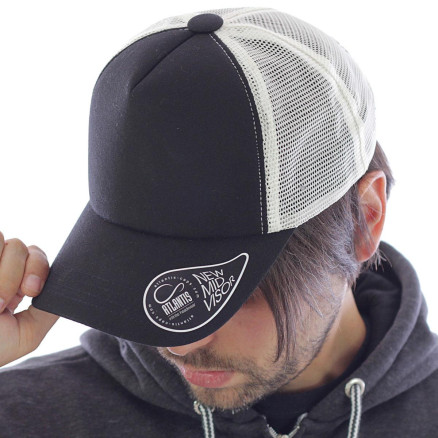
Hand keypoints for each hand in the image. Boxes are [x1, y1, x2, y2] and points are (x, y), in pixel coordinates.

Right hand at [0, 231, 58, 366]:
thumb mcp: (27, 333)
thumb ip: (48, 309)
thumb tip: (65, 289)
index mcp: (14, 281)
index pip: (35, 255)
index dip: (37, 268)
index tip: (31, 291)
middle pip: (18, 246)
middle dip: (14, 273)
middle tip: (1, 303)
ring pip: (0, 239)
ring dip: (1, 272)